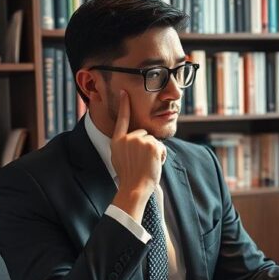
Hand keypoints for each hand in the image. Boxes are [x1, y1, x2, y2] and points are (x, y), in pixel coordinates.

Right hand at [110, 90, 165, 219]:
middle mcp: (127, 138)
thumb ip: (125, 145)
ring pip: (153, 141)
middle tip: (141, 162)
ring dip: (154, 152)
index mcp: (117, 141)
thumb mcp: (119, 158)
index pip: (122, 119)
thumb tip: (134, 138)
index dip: (124, 105)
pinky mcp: (152, 144)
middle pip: (144, 134)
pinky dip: (161, 156)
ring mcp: (139, 140)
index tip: (124, 91)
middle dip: (146, 146)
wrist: (134, 188)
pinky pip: (161, 147)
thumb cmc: (129, 177)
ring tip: (147, 165)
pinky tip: (154, 164)